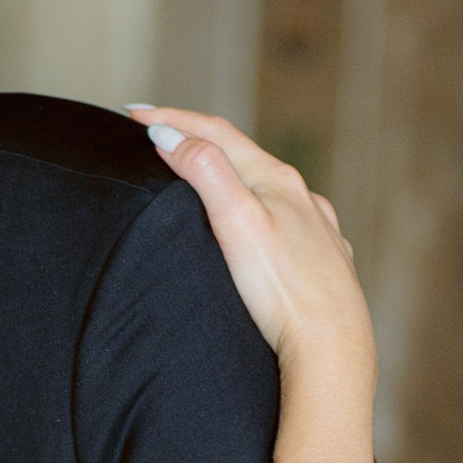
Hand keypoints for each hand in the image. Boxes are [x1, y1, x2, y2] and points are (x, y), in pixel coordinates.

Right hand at [130, 103, 374, 376]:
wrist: (331, 348)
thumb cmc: (284, 291)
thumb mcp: (236, 222)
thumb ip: (205, 172)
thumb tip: (171, 135)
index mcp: (277, 181)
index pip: (216, 134)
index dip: (171, 119)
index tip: (131, 114)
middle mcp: (302, 198)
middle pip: (242, 156)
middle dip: (197, 141)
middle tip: (157, 134)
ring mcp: (316, 230)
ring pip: (268, 190)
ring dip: (231, 176)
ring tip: (203, 178)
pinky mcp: (323, 263)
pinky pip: (288, 223)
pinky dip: (261, 211)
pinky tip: (262, 226)